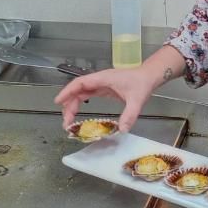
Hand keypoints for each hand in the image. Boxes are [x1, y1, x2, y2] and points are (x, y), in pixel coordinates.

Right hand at [54, 45, 185, 132]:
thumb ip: (130, 115)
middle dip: (69, 104)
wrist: (149, 76)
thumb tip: (122, 130)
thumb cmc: (142, 84)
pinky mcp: (103, 88)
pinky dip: (80, 102)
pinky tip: (77, 112)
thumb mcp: (137, 100)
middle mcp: (99, 80)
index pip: (81, 83)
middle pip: (77, 89)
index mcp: (103, 78)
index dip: (68, 91)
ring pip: (81, 92)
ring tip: (69, 120)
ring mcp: (101, 83)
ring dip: (73, 104)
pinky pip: (87, 94)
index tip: (58, 101)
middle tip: (66, 122)